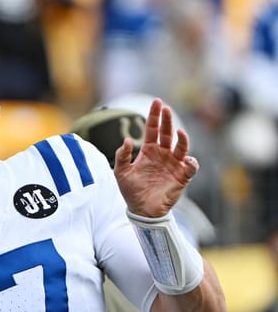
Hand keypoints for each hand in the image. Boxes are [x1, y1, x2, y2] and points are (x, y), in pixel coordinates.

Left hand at [113, 98, 197, 217]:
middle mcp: (163, 154)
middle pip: (167, 133)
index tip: (157, 102)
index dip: (155, 116)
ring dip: (182, 139)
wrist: (141, 210)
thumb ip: (121, 156)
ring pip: (181, 147)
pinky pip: (191, 167)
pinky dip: (191, 162)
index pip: (152, 129)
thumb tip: (126, 140)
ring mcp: (173, 164)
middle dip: (167, 121)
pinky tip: (187, 160)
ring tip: (179, 132)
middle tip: (166, 109)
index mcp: (149, 151)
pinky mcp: (182, 177)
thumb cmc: (131, 190)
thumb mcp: (120, 172)